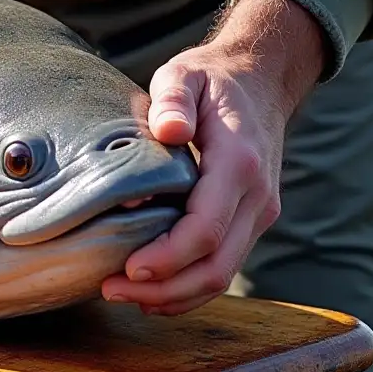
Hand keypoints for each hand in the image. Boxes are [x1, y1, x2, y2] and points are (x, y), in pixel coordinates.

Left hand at [101, 0, 326, 315]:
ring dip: (175, 295)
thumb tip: (169, 131)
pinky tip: (152, 291)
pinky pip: (225, 265)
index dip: (167, 258)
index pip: (206, 229)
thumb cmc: (212, 79)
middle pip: (216, 266)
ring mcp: (260, 212)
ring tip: (124, 296)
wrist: (261, 80)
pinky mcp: (252, 220)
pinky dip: (190, 286)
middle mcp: (257, 196)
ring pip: (223, 274)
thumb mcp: (185, 75)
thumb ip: (173, 100)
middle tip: (111, 291)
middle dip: (164, 289)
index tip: (128, 270)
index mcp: (239, 163)